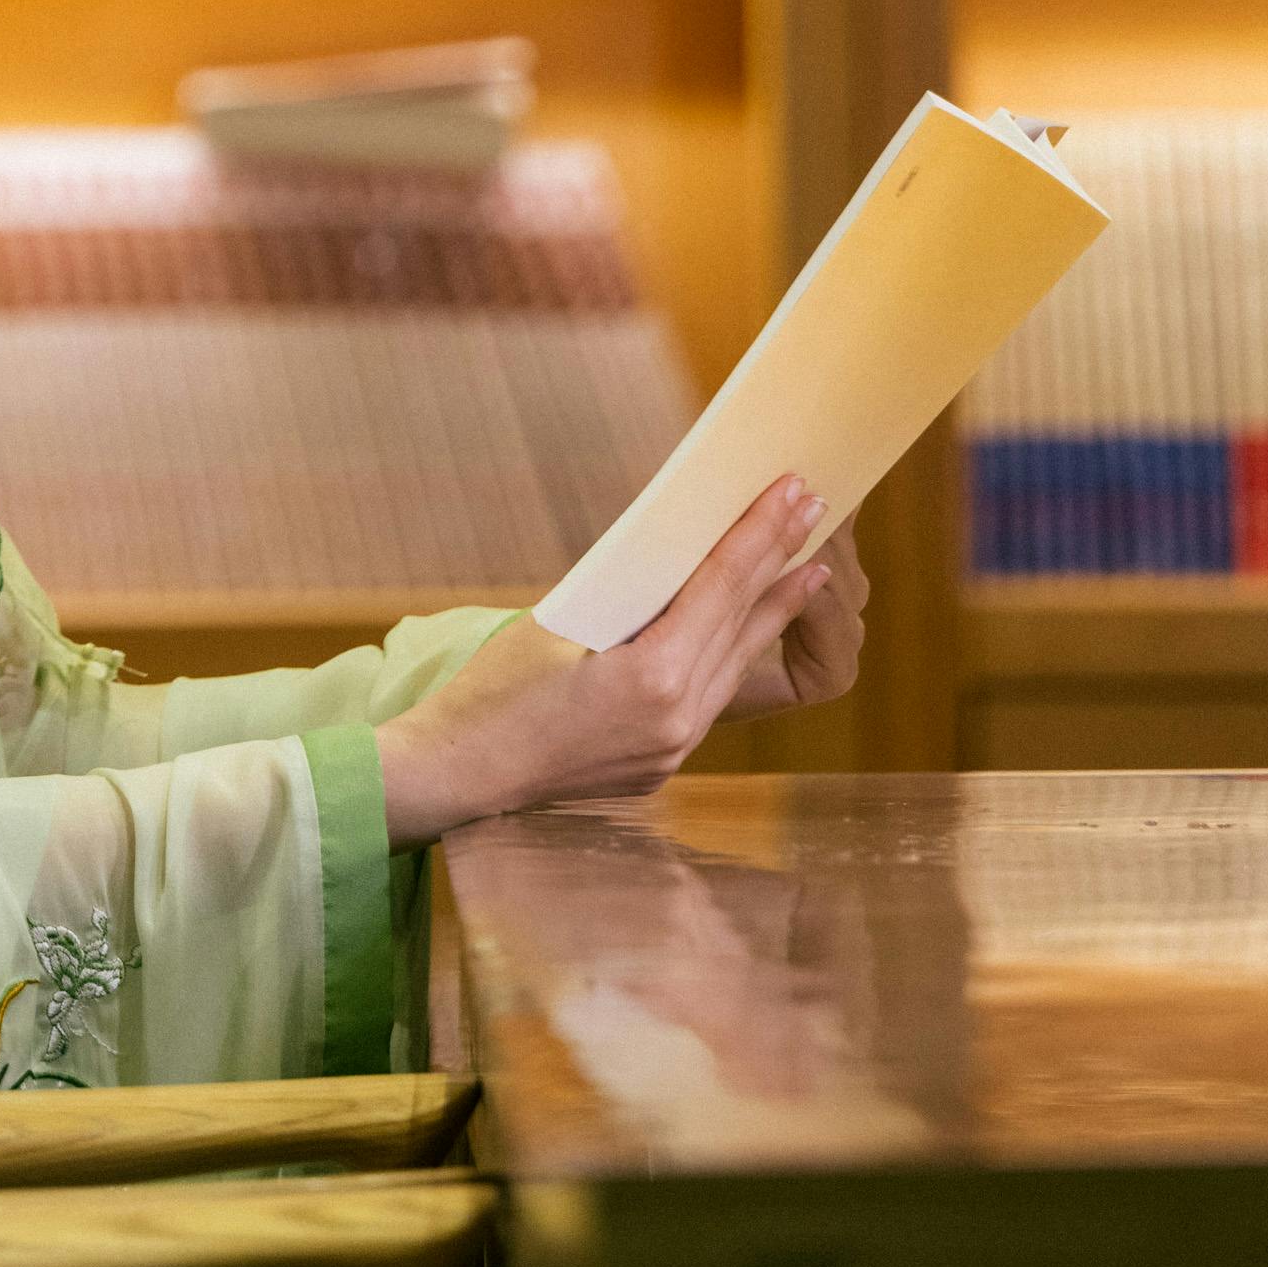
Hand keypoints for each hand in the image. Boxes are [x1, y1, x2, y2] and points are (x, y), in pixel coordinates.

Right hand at [374, 479, 840, 852]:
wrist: (455, 777)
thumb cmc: (491, 691)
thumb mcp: (555, 624)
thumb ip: (628, 601)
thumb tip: (679, 565)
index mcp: (652, 681)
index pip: (720, 590)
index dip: (759, 535)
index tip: (792, 490)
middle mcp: (677, 723)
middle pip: (739, 625)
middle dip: (778, 561)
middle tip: (812, 505)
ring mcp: (672, 751)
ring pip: (733, 665)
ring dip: (768, 611)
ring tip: (804, 566)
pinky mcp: (659, 766)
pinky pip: (708, 696)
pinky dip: (730, 652)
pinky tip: (745, 626)